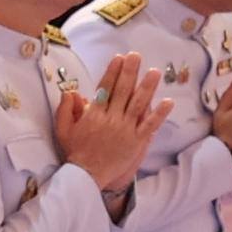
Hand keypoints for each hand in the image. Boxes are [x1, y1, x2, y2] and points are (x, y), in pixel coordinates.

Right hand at [56, 52, 172, 190]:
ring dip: (147, 87)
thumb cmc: (75, 152)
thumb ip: (64, 110)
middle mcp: (110, 119)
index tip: (119, 58)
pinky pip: (150, 125)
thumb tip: (70, 92)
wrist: (87, 175)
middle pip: (122, 91)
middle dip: (129, 72)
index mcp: (93, 115)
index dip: (112, 72)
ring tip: (154, 72)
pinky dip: (159, 113)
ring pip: (138, 104)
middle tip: (136, 56)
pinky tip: (168, 102)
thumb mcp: (63, 130)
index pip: (105, 88)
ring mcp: (125, 130)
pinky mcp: (136, 141)